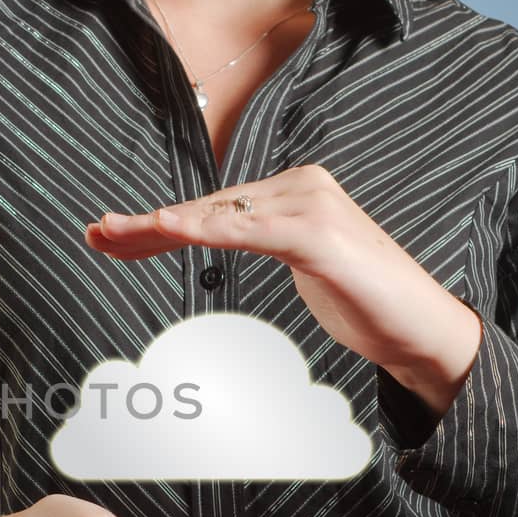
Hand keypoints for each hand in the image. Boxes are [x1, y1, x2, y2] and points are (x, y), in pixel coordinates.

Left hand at [84, 164, 481, 416]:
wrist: (422, 328)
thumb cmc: (364, 301)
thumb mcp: (302, 269)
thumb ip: (266, 244)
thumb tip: (222, 239)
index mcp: (290, 194)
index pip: (211, 210)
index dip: (157, 225)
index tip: (110, 238)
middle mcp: (299, 188)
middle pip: (207, 208)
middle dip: (147, 225)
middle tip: (95, 233)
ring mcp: (310, 206)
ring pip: (220, 216)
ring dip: (162, 227)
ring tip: (114, 234)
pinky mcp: (320, 235)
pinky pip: (252, 232)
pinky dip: (210, 230)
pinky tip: (173, 228)